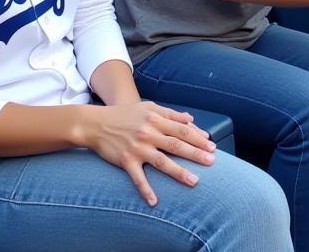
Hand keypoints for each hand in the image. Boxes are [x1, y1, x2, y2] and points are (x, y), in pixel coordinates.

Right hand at [85, 103, 215, 206]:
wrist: (96, 123)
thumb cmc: (124, 115)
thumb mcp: (148, 107)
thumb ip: (170, 113)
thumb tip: (191, 119)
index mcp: (155, 118)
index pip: (181, 128)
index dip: (198, 136)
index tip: (211, 144)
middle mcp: (148, 132)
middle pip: (176, 144)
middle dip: (196, 153)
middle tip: (212, 161)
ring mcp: (137, 148)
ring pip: (162, 161)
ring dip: (179, 172)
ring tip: (195, 181)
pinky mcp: (126, 160)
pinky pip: (138, 178)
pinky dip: (146, 190)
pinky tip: (155, 202)